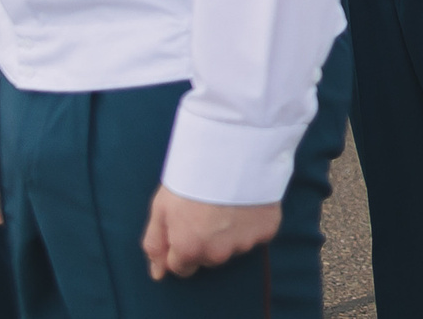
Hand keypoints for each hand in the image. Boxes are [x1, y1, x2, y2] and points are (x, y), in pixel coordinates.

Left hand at [143, 187, 278, 278]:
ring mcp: (244, 243)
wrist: (233, 149)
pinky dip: (251, 222)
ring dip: (229, 231)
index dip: (181, 245)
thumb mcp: (160, 207)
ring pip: (233, 246)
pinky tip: (246, 200)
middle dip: (206, 241)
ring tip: (227, 201)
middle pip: (208, 258)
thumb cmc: (192, 175)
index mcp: (189, 250)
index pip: (182, 268)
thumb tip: (158, 273)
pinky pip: (257, 234)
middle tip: (206, 209)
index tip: (186, 224)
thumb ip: (155, 244)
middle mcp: (217, 254)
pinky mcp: (267, 230)